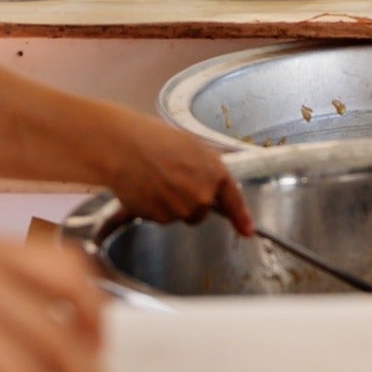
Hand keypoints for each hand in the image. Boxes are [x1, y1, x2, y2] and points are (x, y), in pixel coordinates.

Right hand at [103, 112, 253, 235]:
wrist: (124, 147)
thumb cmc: (155, 139)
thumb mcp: (191, 147)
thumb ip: (206, 170)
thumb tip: (211, 187)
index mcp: (215, 172)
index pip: (233, 200)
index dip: (241, 217)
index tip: (247, 231)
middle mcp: (203, 195)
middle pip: (200, 212)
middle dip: (189, 202)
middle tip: (170, 180)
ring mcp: (182, 209)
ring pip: (179, 215)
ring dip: (169, 205)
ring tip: (153, 180)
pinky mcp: (161, 218)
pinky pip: (160, 218)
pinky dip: (153, 208)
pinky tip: (144, 188)